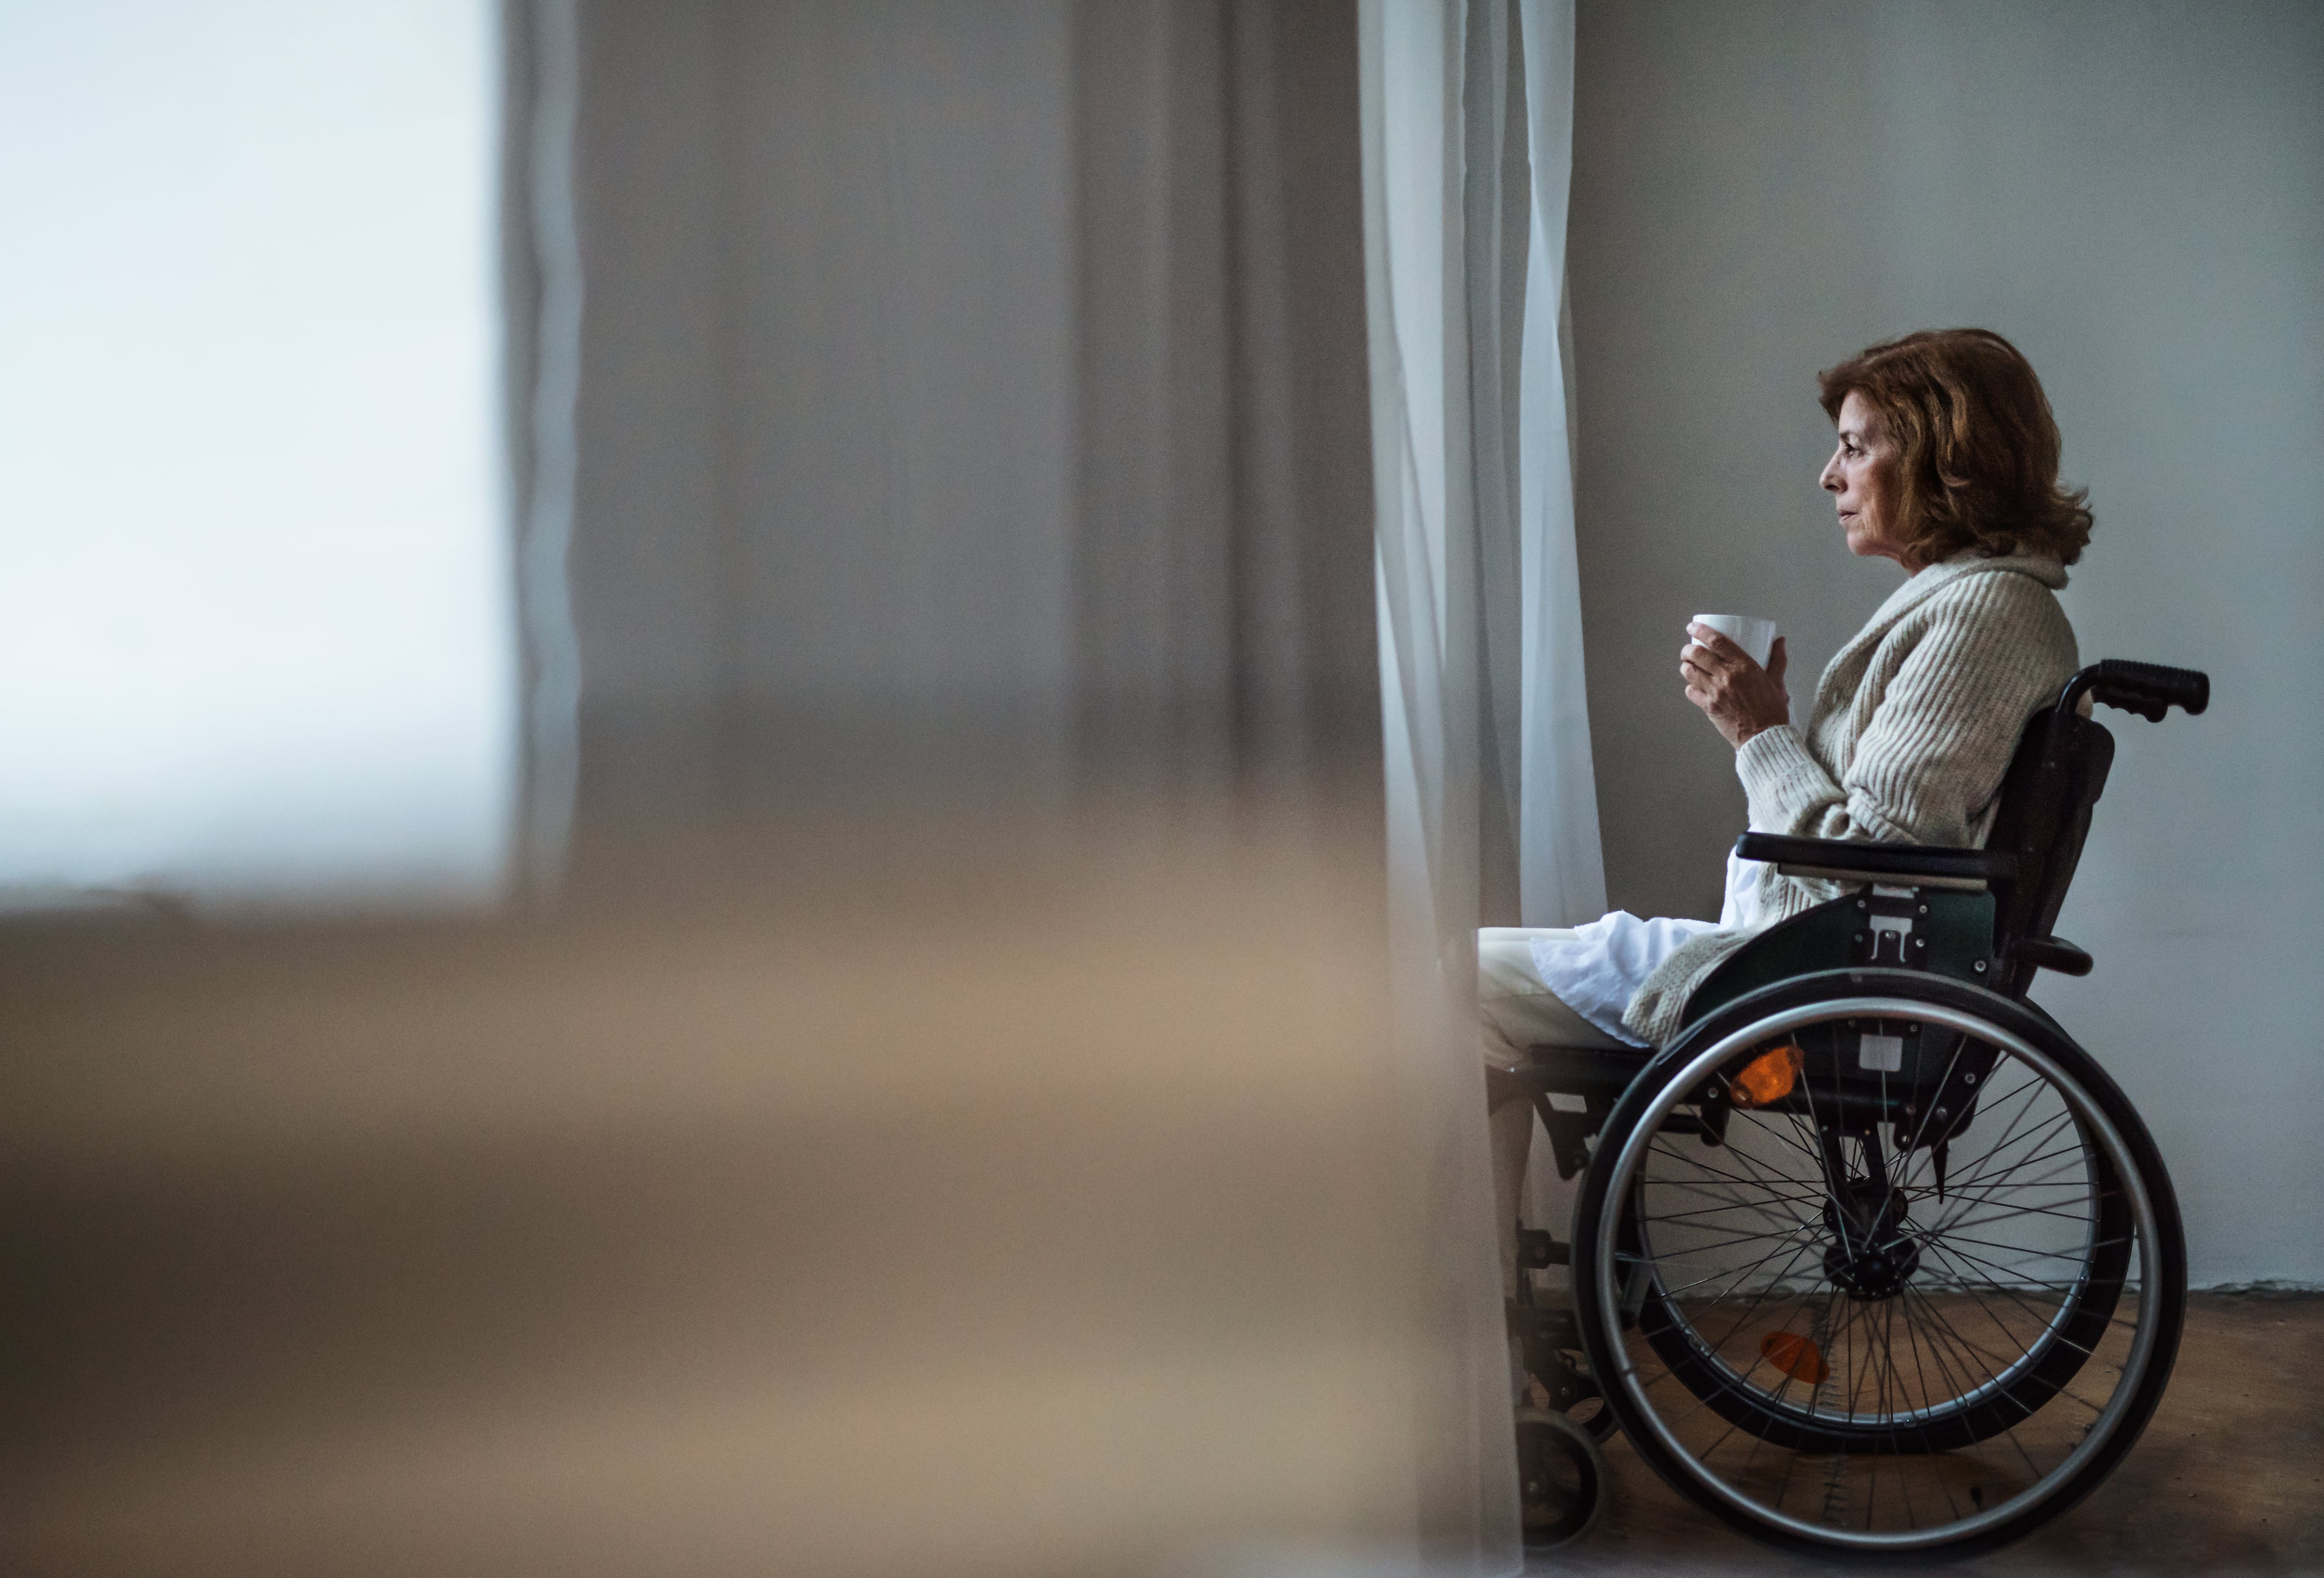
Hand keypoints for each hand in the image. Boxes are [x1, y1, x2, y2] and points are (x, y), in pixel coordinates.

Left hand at [1681, 623, 1789, 748]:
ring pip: (1689, 672)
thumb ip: (1777, 659)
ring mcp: (1715, 692)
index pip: (1717, 641)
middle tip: (1688, 649)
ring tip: (1689, 665)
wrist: (1764, 736)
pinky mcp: (1708, 707)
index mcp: (1744, 666)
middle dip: (1688, 649)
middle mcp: (1727, 676)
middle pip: (1697, 654)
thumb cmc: (1772, 709)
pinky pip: (1691, 691)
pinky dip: (1690, 686)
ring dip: (1686, 666)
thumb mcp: (1776, 681)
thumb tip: (1779, 640)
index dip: (1701, 631)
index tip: (1693, 626)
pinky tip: (1695, 686)